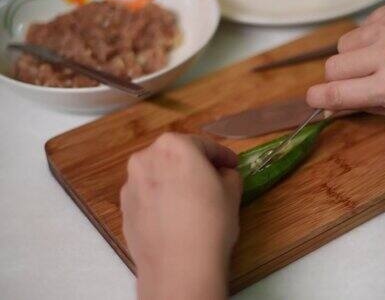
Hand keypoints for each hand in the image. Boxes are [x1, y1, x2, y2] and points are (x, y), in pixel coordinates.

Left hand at [121, 133, 240, 299]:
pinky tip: (175, 216)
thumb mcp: (232, 192)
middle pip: (175, 155)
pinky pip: (148, 196)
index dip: (223, 155)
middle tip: (213, 179)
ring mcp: (131, 184)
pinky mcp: (125, 209)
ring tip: (192, 200)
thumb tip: (223, 175)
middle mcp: (146, 158)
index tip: (232, 165)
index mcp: (174, 146)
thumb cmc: (210, 222)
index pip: (205, 145)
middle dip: (194, 164)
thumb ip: (228, 175)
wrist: (178, 267)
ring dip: (174, 181)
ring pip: (158, 175)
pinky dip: (161, 199)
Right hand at [307, 0, 384, 118]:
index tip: (314, 99)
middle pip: (333, 65)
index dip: (318, 98)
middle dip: (339, 77)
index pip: (337, 92)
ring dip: (355, 55)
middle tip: (359, 80)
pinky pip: (364, 25)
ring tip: (380, 58)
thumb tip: (329, 108)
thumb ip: (365, 107)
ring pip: (344, 43)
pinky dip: (371, 37)